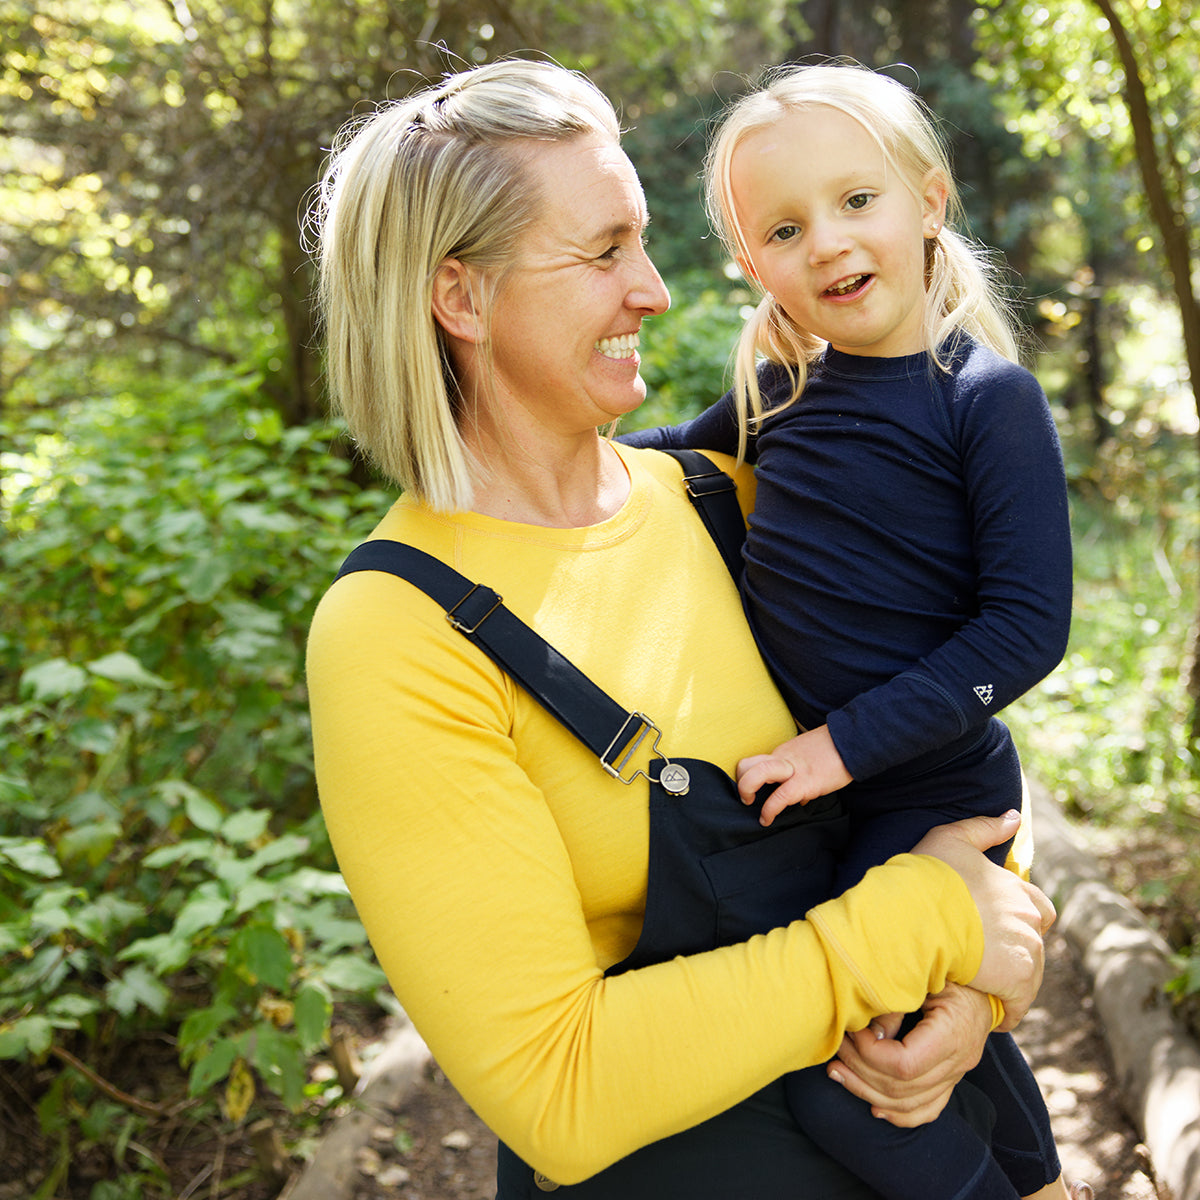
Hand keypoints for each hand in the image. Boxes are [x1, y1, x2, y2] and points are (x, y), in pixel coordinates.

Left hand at [735, 726, 850, 824]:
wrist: (853, 741)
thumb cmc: (834, 751)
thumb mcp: (809, 758)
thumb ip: (799, 774)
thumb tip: (798, 799)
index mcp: (782, 754)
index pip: (754, 762)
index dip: (747, 777)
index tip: (752, 792)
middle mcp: (782, 759)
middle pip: (746, 765)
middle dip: (740, 783)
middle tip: (746, 798)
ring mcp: (792, 770)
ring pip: (756, 774)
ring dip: (746, 791)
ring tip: (750, 805)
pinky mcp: (805, 782)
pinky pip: (779, 797)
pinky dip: (769, 810)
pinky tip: (767, 820)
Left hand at [828, 985, 992, 1125]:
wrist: (986, 985)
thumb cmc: (952, 971)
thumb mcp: (927, 974)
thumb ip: (899, 998)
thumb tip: (871, 1028)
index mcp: (953, 1033)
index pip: (905, 1064)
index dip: (871, 1053)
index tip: (852, 1032)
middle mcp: (958, 1062)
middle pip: (903, 1089)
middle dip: (860, 1071)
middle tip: (834, 1050)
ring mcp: (957, 1075)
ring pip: (910, 1105)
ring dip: (868, 1093)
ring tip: (838, 1073)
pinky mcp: (952, 1080)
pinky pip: (927, 1110)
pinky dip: (898, 1114)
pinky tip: (873, 1106)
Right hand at [912, 812, 1054, 1028]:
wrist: (916, 913)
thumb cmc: (926, 875)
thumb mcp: (951, 838)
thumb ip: (984, 828)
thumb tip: (1014, 817)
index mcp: (1016, 886)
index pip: (1038, 907)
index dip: (1020, 920)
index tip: (996, 931)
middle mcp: (1028, 915)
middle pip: (1034, 942)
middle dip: (1015, 952)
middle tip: (987, 963)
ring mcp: (1026, 947)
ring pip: (1029, 973)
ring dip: (1011, 982)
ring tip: (984, 989)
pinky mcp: (1017, 978)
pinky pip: (1019, 1003)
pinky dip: (1008, 1010)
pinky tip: (989, 1012)